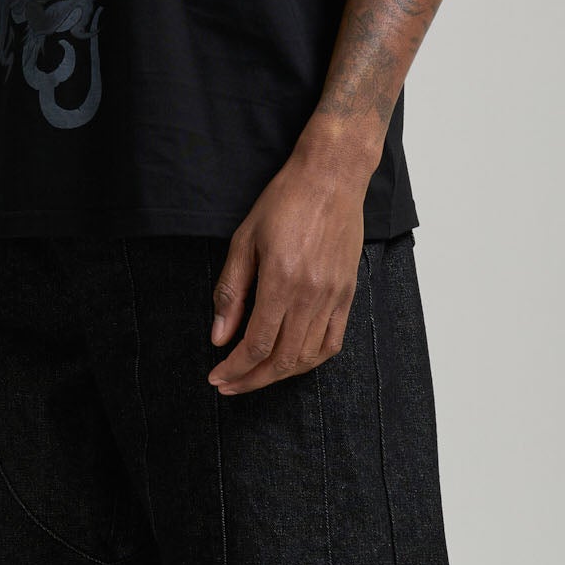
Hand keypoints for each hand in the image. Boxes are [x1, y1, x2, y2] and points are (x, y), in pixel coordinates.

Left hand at [206, 134, 369, 394]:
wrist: (331, 178)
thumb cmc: (284, 202)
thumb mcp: (244, 241)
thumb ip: (231, 292)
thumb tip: (219, 336)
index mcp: (282, 281)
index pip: (256, 344)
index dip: (234, 368)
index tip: (216, 377)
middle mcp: (311, 295)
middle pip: (282, 358)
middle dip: (252, 379)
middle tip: (229, 385)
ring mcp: (334, 297)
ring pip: (308, 356)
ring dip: (280, 374)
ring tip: (256, 376)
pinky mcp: (348, 294)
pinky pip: (333, 342)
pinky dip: (311, 360)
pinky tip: (292, 361)